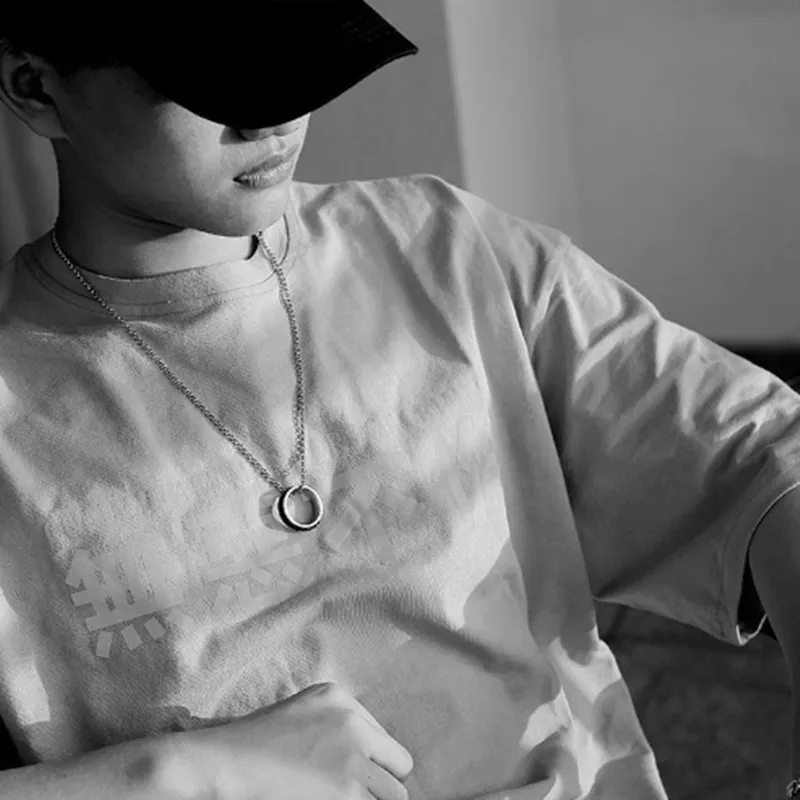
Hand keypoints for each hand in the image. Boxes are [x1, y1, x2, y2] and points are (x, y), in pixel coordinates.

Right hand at [172, 682, 413, 799]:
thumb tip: (372, 756)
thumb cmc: (256, 742)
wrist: (226, 762)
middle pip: (401, 766)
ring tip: (344, 798)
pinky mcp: (346, 792)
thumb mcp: (305, 711)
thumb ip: (341, 723)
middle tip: (358, 793)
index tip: (358, 777)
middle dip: (384, 784)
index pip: (386, 740)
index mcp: (342, 700)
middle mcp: (354, 724)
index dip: (375, 764)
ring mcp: (353, 759)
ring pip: (395, 796)